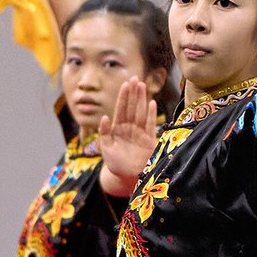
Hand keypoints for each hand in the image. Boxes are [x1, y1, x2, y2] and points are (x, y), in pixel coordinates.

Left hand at [98, 76, 157, 192]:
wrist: (127, 177)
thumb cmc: (115, 164)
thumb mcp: (106, 149)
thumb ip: (104, 133)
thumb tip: (104, 117)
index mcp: (118, 129)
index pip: (121, 109)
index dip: (123, 97)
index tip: (125, 84)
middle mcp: (129, 128)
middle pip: (132, 108)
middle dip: (133, 93)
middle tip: (135, 78)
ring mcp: (140, 133)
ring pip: (141, 112)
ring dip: (142, 99)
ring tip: (142, 86)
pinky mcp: (149, 140)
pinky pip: (151, 125)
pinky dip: (151, 115)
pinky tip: (152, 103)